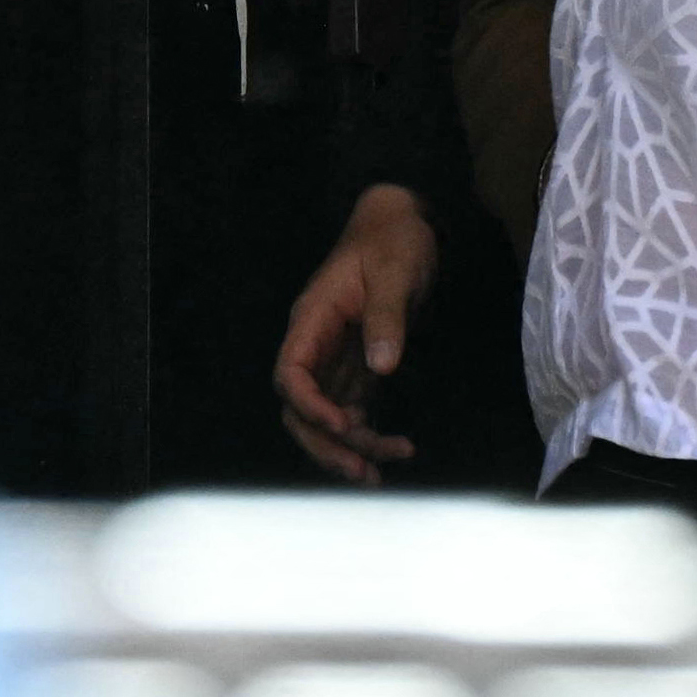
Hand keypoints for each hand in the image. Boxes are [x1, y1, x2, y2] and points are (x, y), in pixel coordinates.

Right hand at [273, 181, 437, 483]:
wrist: (405, 223)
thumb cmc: (394, 239)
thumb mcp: (394, 270)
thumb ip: (386, 317)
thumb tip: (382, 367)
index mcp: (313, 320)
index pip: (291, 374)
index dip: (309, 406)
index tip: (343, 425)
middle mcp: (317, 344)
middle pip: (300, 408)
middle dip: (325, 443)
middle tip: (361, 469)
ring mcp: (336, 358)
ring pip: (326, 416)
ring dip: (348, 447)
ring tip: (380, 472)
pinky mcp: (359, 367)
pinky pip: (353, 409)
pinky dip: (368, 432)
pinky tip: (393, 449)